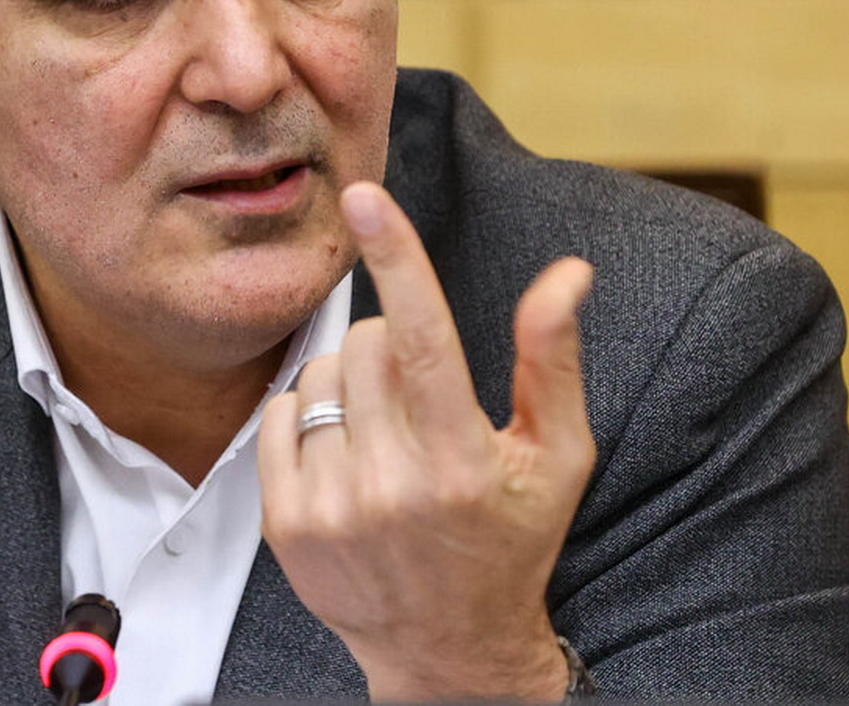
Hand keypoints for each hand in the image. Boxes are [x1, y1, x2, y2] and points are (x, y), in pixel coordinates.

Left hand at [258, 181, 596, 702]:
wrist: (449, 651)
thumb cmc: (511, 539)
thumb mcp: (557, 455)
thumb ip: (554, 358)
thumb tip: (568, 273)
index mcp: (463, 462)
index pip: (423, 339)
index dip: (397, 259)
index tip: (367, 198)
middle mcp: (393, 487)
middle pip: (366, 344)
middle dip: (391, 343)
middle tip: (419, 393)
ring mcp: (333, 510)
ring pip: (321, 375)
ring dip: (351, 381)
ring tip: (386, 431)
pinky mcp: (287, 526)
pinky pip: (280, 414)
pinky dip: (309, 414)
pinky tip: (347, 450)